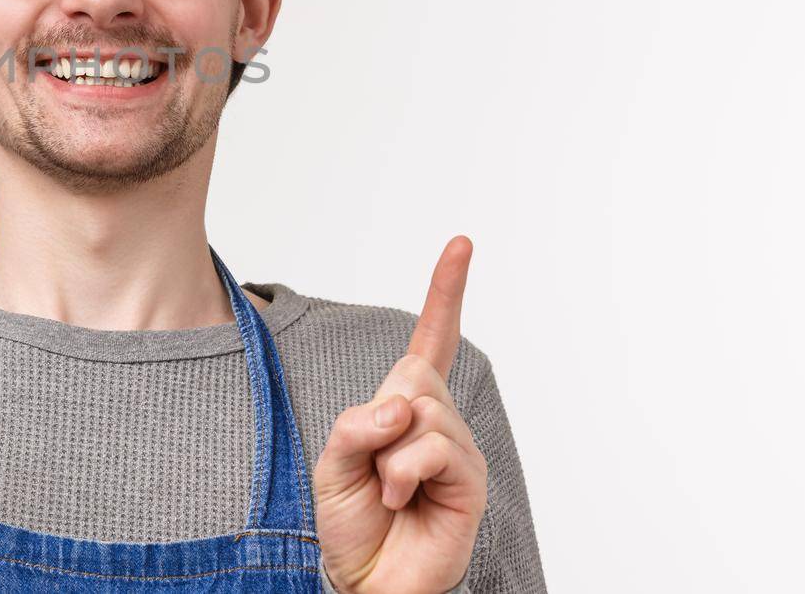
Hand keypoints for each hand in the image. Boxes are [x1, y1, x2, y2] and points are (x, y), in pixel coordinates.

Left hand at [315, 236, 487, 593]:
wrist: (365, 579)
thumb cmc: (350, 522)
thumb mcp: (333, 460)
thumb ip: (358, 422)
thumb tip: (403, 405)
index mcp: (406, 407)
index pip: (431, 340)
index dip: (446, 292)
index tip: (461, 244)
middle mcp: (440, 422)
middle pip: (415, 373)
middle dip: (382, 412)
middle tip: (376, 461)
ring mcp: (459, 450)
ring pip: (423, 411)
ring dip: (388, 453)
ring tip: (388, 490)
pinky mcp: (471, 482)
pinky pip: (434, 447)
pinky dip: (403, 472)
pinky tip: (401, 498)